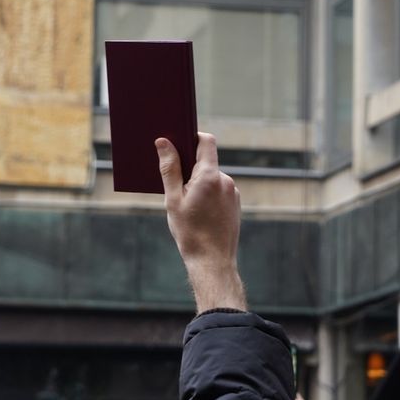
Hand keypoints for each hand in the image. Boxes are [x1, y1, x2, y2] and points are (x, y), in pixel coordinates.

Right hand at [157, 132, 246, 312]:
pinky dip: (207, 193)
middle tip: (173, 179)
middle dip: (190, 165)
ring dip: (198, 182)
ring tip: (184, 202)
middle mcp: (226, 180)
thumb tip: (164, 142)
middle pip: (206, 160)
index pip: (205, 141)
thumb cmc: (190, 232)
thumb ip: (170, 168)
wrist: (213, 262)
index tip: (178, 142)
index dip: (191, 137)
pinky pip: (219, 190)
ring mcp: (233, 192)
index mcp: (209, 176)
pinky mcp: (235, 203)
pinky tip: (197, 210)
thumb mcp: (173, 199)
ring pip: (212, 177)